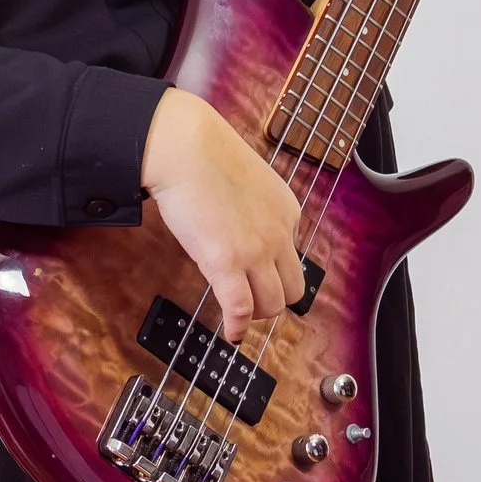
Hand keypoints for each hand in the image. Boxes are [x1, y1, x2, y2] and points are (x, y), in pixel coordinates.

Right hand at [142, 87, 310, 345]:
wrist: (187, 148)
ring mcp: (256, 252)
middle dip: (274, 300)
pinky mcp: (227, 264)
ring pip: (272, 304)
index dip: (275, 270)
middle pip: (293, 288)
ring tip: (239, 316)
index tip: (260, 277)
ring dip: (256, 315)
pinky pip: (241, 309)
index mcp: (287, 211)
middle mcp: (280, 234)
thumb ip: (253, 205)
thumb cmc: (204, 153)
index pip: (293, 255)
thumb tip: (237, 222)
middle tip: (253, 301)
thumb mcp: (247, 178)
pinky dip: (238, 327)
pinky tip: (231, 333)